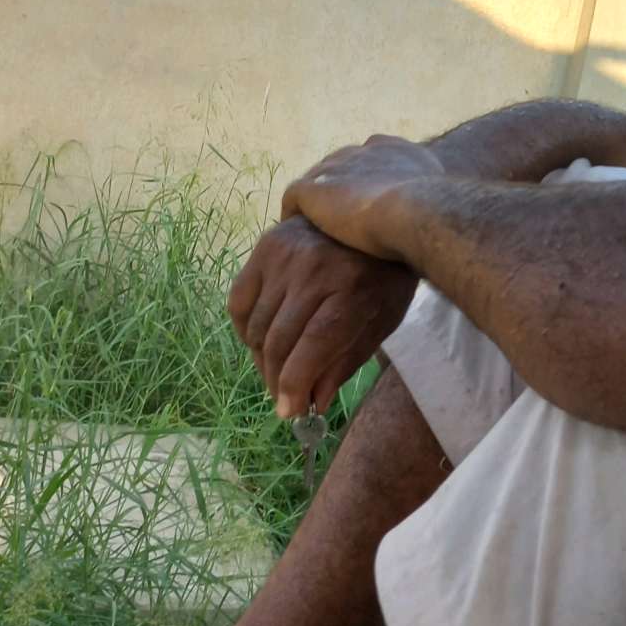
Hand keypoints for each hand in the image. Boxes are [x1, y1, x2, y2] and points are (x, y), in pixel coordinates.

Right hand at [227, 216, 418, 419]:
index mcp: (352, 291)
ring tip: (276, 372)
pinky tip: (259, 340)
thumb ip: (345, 361)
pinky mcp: (264, 246)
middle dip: (277, 380)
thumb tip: (312, 401)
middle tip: (284, 399)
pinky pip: (238, 299)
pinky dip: (244, 327)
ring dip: (261, 359)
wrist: (379, 214)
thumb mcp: (381, 322)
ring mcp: (285, 255)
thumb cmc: (386, 277)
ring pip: (255, 326)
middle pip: (279, 340)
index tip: (290, 411)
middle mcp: (314, 271)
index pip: (312, 346)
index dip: (295, 383)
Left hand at [278, 135, 447, 262]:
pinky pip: (294, 201)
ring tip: (315, 233)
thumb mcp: (439, 202)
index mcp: (396, 150)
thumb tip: (432, 223)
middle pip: (343, 168)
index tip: (370, 208)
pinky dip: (295, 217)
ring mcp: (336, 165)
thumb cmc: (435, 216)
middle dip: (341, 192)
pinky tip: (297, 239)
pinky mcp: (312, 186)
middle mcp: (364, 150)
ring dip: (318, 205)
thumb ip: (427, 202)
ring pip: (319, 184)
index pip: (375, 161)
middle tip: (341, 223)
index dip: (370, 185)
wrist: (416, 213)